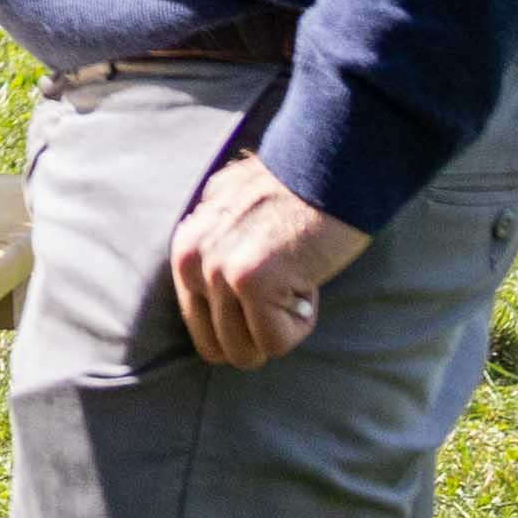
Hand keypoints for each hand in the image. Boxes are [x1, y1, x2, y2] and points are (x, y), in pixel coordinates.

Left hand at [167, 155, 368, 366]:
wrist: (332, 166)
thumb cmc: (297, 194)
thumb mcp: (235, 213)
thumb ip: (217, 248)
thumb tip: (215, 288)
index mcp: (186, 248)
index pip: (201, 327)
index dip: (246, 324)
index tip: (274, 289)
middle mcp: (192, 260)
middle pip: (220, 348)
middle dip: (261, 333)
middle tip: (288, 288)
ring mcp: (218, 272)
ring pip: (246, 351)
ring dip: (282, 326)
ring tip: (297, 278)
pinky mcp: (251, 282)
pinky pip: (275, 342)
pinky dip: (302, 323)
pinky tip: (308, 280)